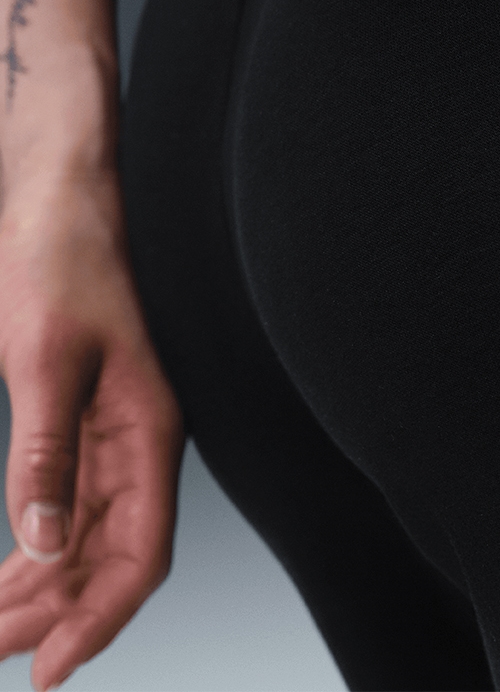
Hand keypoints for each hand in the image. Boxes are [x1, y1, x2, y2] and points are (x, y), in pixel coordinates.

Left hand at [0, 170, 183, 691]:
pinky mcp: (88, 415)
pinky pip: (72, 502)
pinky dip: (39, 546)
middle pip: (112, 556)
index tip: (44, 674)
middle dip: (54, 616)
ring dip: (43, 588)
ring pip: (89, 537)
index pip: (140, 552)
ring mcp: (116, 429)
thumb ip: (44, 454)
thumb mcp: (45, 356)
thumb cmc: (64, 257)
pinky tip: (12, 569)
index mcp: (149, 426)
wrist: (62, 192)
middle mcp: (141, 438)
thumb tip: (44, 546)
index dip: (99, 620)